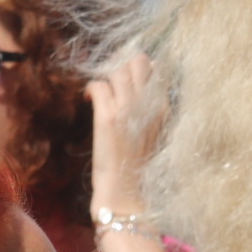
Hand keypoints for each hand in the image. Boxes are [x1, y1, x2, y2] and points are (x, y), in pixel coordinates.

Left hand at [88, 50, 155, 215]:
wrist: (127, 190)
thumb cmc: (138, 166)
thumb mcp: (155, 133)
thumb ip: (152, 111)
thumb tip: (142, 91)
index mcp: (163, 108)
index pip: (157, 71)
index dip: (141, 69)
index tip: (128, 79)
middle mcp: (148, 104)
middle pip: (139, 62)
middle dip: (123, 66)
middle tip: (112, 81)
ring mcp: (128, 108)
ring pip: (118, 70)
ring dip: (106, 77)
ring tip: (101, 93)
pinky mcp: (108, 117)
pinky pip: (98, 85)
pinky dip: (91, 87)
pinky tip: (88, 99)